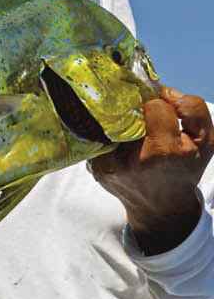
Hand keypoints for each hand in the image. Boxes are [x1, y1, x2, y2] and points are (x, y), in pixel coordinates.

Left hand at [87, 88, 212, 255]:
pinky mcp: (96, 166)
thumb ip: (193, 109)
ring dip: (126, 122)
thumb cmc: (186, 167)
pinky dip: (114, 134)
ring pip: (115, 121)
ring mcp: (110, 164)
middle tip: (150, 122)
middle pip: (131, 112)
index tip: (167, 115)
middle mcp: (133, 159)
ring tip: (140, 135)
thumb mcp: (207, 139)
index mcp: (163, 152)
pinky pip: (102, 136)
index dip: (163, 105)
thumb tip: (164, 92)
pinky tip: (126, 144)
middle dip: (142, 111)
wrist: (160, 206)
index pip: (154, 106)